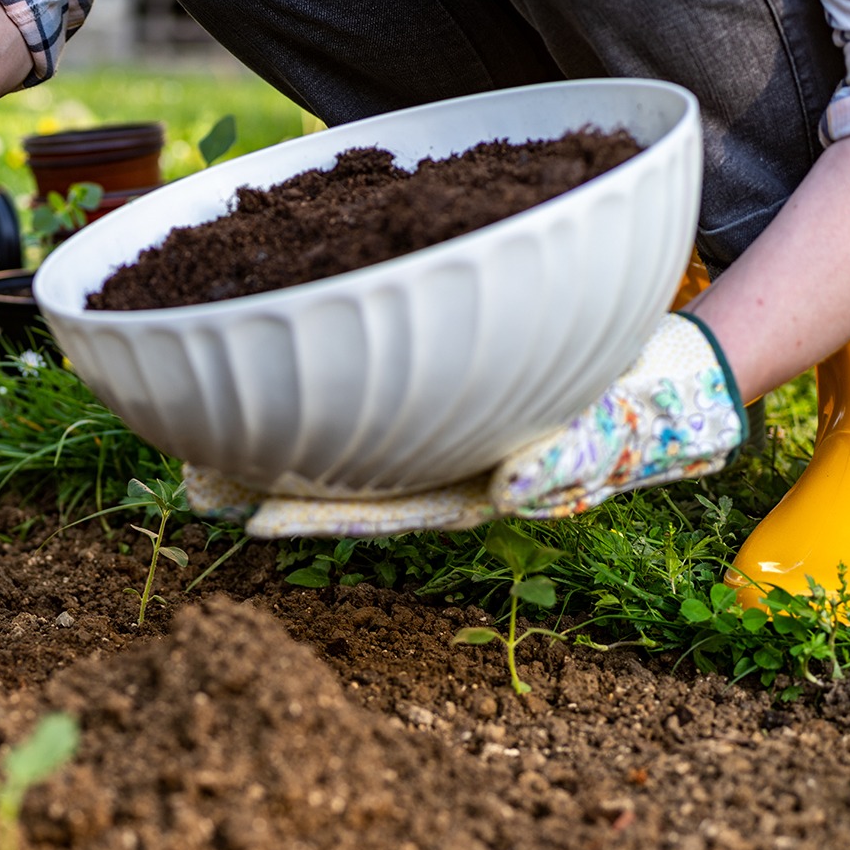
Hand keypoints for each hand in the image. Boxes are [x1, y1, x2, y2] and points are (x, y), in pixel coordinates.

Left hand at [185, 312, 747, 536]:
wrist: (663, 373)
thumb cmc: (634, 414)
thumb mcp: (606, 443)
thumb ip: (561, 465)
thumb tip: (507, 491)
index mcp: (463, 488)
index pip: (372, 508)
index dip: (309, 513)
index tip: (243, 517)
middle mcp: (431, 456)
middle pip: (333, 471)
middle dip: (263, 475)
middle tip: (187, 478)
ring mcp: (428, 417)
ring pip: (337, 420)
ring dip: (271, 417)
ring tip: (193, 416)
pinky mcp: (435, 371)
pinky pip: (364, 369)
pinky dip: (315, 355)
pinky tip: (263, 332)